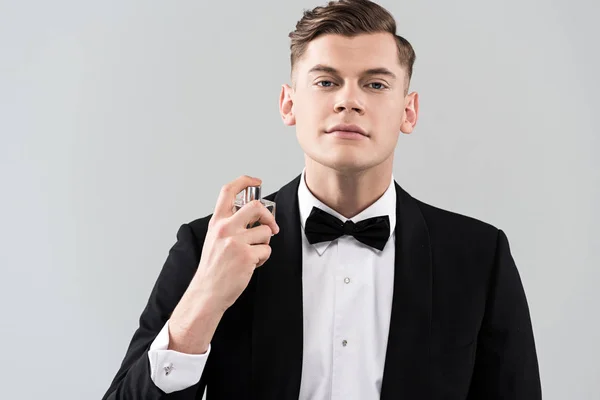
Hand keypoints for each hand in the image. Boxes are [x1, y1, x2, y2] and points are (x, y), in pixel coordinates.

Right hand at [192, 175, 278, 310]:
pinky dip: (263, 258)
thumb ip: (230, 225)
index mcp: (217, 222)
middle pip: (256, 207)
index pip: (228, 191)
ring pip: (266, 232)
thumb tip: (254, 216)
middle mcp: (225, 228)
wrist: (207, 292)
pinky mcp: (247, 256)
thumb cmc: (213, 268)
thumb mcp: (214, 239)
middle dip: (268, 216)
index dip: (244, 181)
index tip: (256, 181)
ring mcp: (236, 241)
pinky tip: (251, 264)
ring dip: (264, 243)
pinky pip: (267, 250)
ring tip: (252, 254)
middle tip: (270, 226)